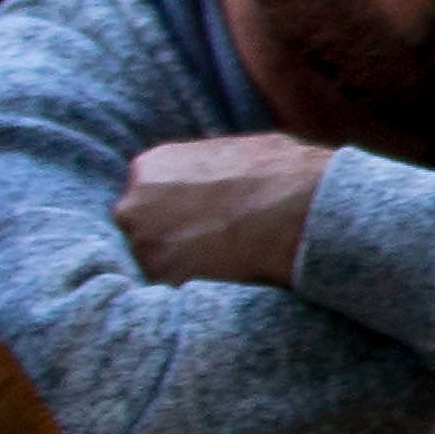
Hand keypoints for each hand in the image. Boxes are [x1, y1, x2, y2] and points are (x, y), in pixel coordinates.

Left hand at [114, 136, 336, 287]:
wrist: (299, 206)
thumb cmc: (279, 173)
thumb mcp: (237, 150)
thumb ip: (207, 167)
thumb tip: (216, 177)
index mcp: (150, 167)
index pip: (148, 193)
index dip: (175, 207)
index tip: (199, 216)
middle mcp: (134, 203)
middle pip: (143, 225)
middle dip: (171, 233)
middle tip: (210, 239)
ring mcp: (144, 242)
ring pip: (157, 257)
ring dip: (182, 260)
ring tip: (224, 257)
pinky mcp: (163, 275)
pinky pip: (174, 283)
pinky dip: (195, 281)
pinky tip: (226, 271)